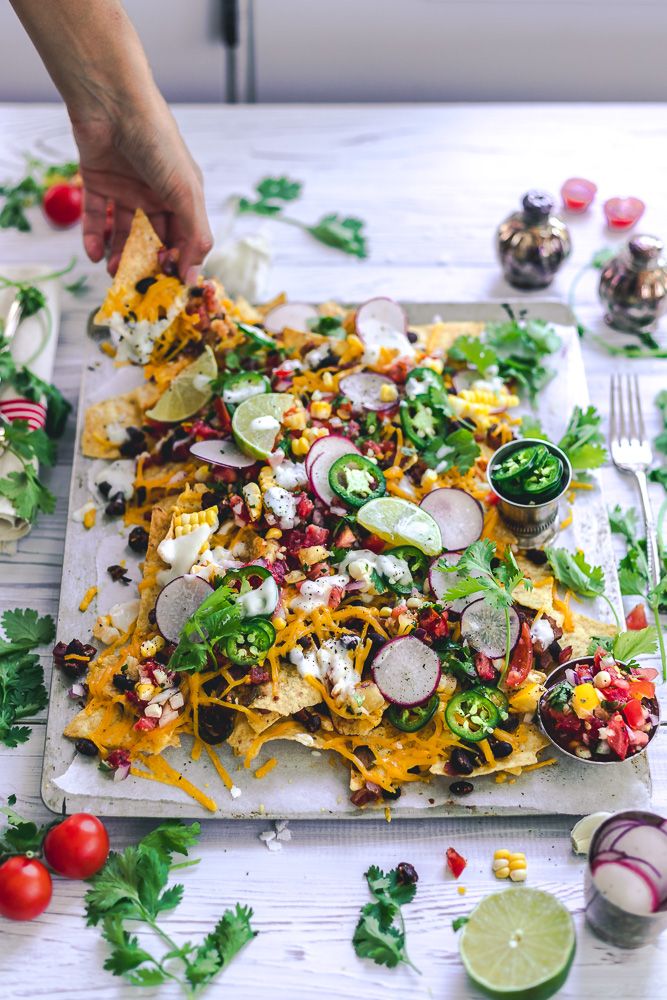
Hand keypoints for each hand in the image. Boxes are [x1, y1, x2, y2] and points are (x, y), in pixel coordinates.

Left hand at [73, 103, 212, 280]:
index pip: (185, 237)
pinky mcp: (98, 181)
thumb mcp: (186, 193)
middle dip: (146, 261)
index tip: (169, 281)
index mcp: (184, 194)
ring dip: (119, 254)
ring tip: (113, 272)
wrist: (113, 102)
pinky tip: (94, 254)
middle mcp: (156, 192)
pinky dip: (94, 236)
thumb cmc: (157, 141)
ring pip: (123, 231)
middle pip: (153, 237)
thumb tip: (193, 275)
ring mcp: (126, 187)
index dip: (178, 260)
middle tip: (139, 284)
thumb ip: (194, 235)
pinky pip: (95, 215)